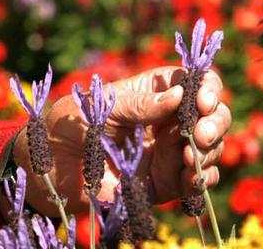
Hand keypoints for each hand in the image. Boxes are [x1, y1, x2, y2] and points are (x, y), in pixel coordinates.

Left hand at [12, 66, 230, 215]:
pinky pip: (198, 180)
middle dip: (216, 122)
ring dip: (210, 151)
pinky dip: (202, 179)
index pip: (194, 81)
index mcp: (153, 91)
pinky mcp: (167, 182)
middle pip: (212, 114)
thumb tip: (180, 95)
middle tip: (199, 135)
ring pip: (211, 147)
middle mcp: (167, 119)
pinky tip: (190, 179)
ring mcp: (170, 151)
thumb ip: (138, 105)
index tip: (203, 101)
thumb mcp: (99, 108)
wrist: (47, 169)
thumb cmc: (67, 125)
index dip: (207, 87)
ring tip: (187, 158)